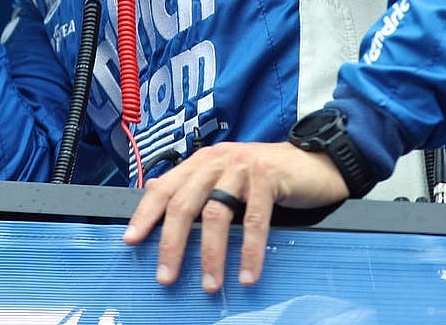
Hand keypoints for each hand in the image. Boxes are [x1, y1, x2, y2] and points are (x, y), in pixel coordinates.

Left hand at [122, 141, 349, 292]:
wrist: (314, 161)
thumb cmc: (267, 176)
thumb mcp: (226, 177)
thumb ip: (194, 186)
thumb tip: (155, 197)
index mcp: (202, 161)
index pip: (165, 187)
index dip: (146, 214)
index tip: (131, 241)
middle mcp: (218, 160)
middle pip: (184, 203)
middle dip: (172, 243)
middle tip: (166, 275)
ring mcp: (242, 166)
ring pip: (216, 213)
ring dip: (211, 254)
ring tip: (210, 284)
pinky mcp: (268, 176)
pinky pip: (255, 220)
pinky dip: (250, 252)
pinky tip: (247, 275)